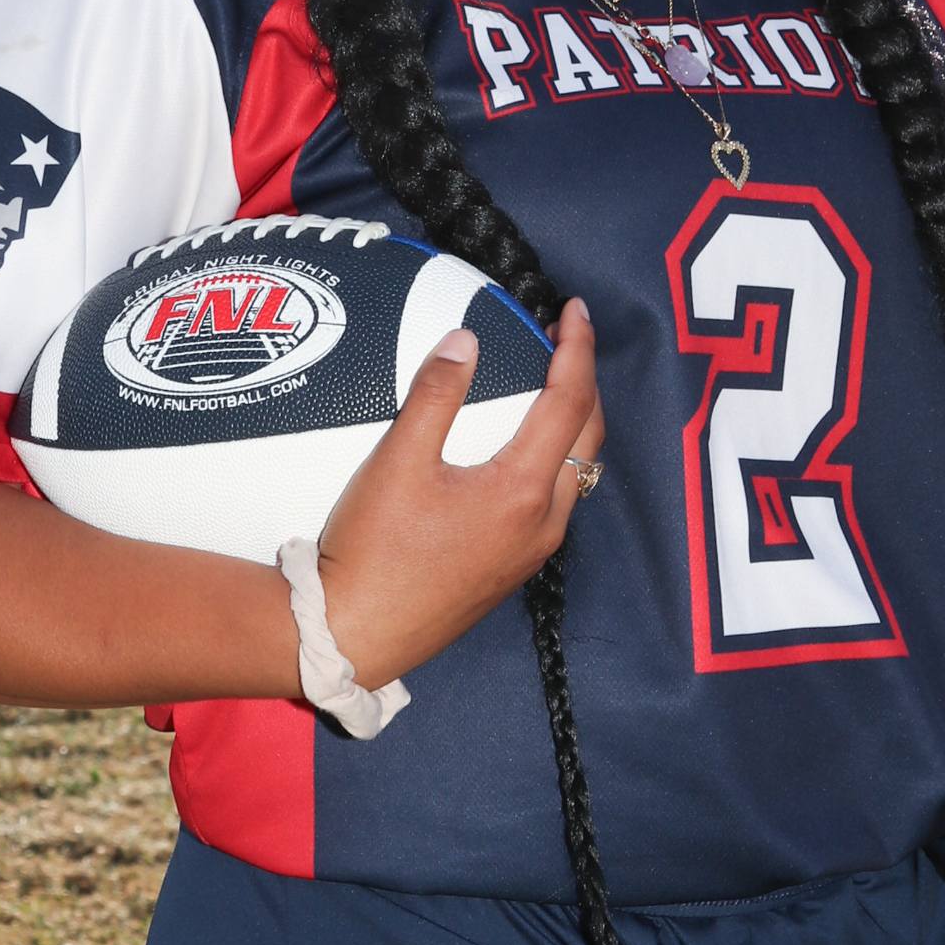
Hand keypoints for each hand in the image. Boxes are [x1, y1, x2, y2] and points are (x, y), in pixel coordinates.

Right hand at [316, 296, 603, 687]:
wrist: (356, 635)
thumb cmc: (373, 553)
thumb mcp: (398, 462)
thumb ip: (435, 394)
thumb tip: (464, 342)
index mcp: (523, 490)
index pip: (571, 401)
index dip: (577, 348)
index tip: (573, 309)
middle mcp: (543, 523)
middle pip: (588, 436)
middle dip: (584, 380)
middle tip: (565, 340)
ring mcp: (532, 551)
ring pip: (577, 472)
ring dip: (574, 422)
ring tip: (550, 384)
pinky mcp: (513, 570)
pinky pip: (555, 500)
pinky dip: (554, 458)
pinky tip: (522, 449)